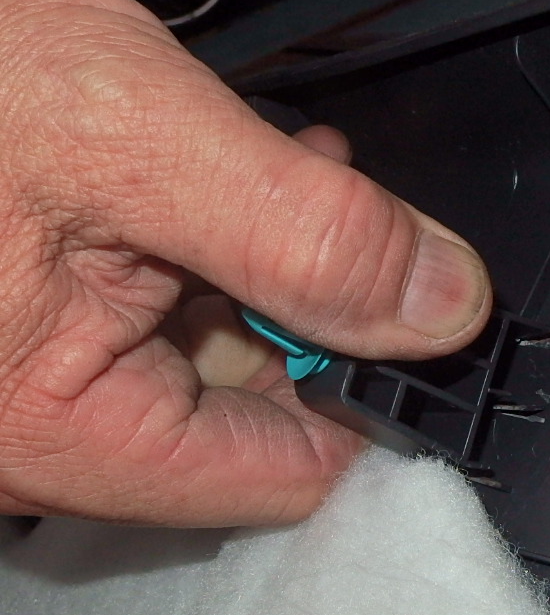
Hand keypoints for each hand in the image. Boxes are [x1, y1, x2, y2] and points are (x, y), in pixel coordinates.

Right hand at [0, 0, 491, 525]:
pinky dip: (221, 242)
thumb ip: (309, 236)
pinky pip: (163, 300)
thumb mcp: (135, 137)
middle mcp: (47, 418)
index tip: (440, 342)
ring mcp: (39, 363)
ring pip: (217, 347)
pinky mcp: (38, 304)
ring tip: (304, 172)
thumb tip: (443, 306)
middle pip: (257, 412)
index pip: (285, 476)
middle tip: (375, 232)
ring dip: (280, 267)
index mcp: (62, 425)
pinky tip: (244, 176)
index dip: (381, 410)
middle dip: (328, 317)